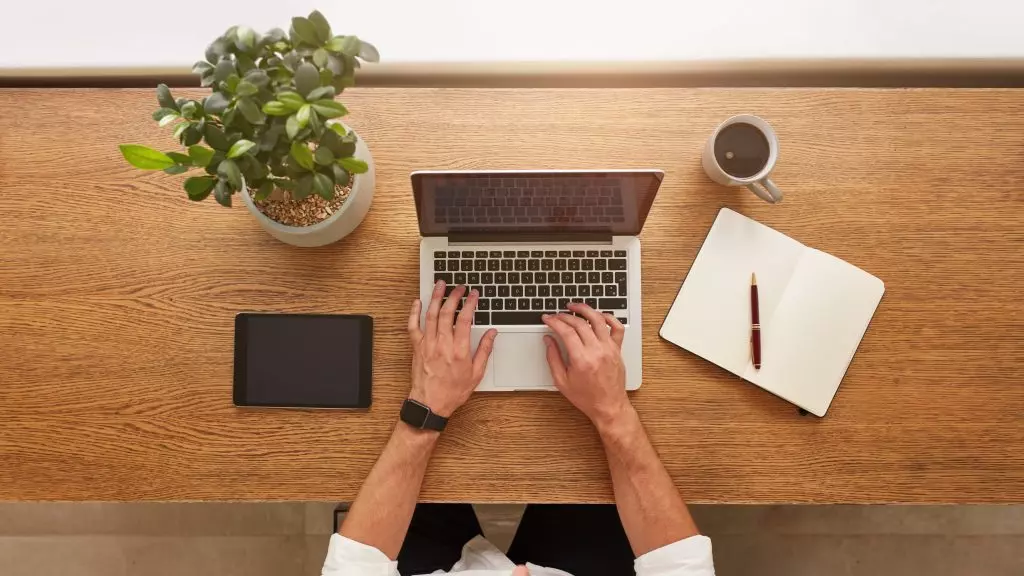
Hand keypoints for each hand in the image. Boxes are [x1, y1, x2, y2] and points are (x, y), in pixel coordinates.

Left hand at [407, 281, 496, 417]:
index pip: (465, 319)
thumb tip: (492, 334)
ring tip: (440, 285)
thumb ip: (484, 350)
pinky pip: (413, 326)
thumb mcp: (476, 373)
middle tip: (459, 287)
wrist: (430, 403)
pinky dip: (414, 312)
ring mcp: (427, 344)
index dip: (470, 303)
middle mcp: (442, 344)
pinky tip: (418, 302)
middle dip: (454, 296)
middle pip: (448, 313)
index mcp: (459, 351)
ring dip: (436, 297)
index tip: (474, 294)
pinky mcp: (417, 347)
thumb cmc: (453, 391)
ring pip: (431, 315)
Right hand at [542, 303, 632, 430]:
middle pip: (579, 323)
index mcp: (581, 359)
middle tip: (556, 315)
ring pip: (598, 320)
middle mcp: (597, 351)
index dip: (554, 321)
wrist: (609, 406)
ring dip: (585, 309)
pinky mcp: (617, 349)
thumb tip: (548, 340)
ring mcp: (609, 348)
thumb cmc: (586, 397)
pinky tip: (598, 315)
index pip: (566, 331)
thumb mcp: (561, 381)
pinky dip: (608, 317)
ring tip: (574, 307)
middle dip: (565, 316)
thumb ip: (553, 358)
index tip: (548, 319)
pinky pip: (617, 327)